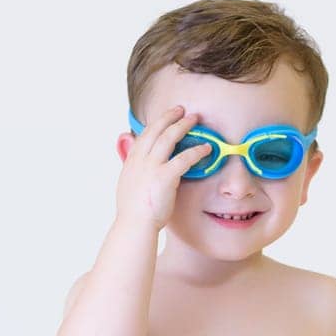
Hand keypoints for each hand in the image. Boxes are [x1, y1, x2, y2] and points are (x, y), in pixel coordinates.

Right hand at [115, 105, 206, 229]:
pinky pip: (183, 158)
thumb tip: (137, 168)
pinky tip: (207, 148)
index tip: (165, 118)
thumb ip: (134, 172)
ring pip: (168, 138)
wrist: (134, 225)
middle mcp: (139, 160)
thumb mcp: (128, 187)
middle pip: (155, 130)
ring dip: (182, 125)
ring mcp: (151, 167)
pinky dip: (196, 151)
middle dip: (169, 117)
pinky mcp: (164, 177)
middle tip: (181, 109)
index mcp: (131, 162)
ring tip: (195, 119)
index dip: (155, 124)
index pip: (143, 136)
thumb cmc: (134, 213)